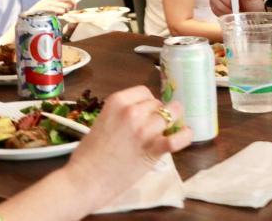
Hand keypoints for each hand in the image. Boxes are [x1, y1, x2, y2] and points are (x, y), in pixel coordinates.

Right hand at [22, 0, 75, 16]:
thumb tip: (72, 5)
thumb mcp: (54, 5)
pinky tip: (61, 12)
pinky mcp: (43, 7)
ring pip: (61, 2)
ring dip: (65, 7)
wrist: (31, 13)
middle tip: (72, 9)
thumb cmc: (44, 10)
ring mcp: (47, 1)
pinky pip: (53, 7)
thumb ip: (62, 4)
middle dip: (71, 3)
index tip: (74, 5)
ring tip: (65, 12)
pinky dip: (59, 9)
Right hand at [63, 86, 192, 202]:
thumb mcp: (102, 122)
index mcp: (117, 101)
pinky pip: (176, 138)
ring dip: (171, 122)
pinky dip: (184, 136)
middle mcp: (132, 111)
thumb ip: (121, 115)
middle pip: (157, 104)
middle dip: (159, 113)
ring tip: (171, 129)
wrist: (85, 179)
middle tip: (156, 125)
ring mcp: (144, 129)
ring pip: (169, 115)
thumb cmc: (88, 154)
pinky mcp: (152, 149)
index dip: (149, 102)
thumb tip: (140, 116)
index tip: (148, 111)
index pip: (144, 92)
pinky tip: (186, 134)